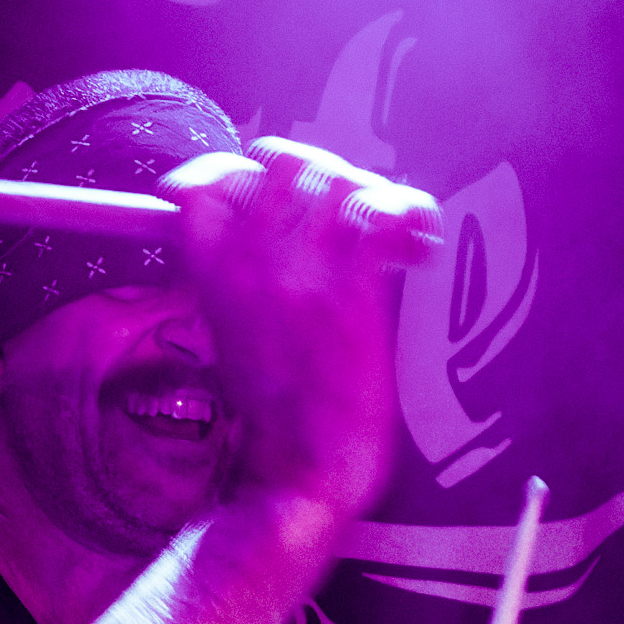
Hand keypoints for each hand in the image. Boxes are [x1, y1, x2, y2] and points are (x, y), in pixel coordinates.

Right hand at [161, 139, 441, 527]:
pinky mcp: (351, 290)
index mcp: (212, 274)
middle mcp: (251, 261)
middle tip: (344, 213)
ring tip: (385, 233)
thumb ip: (233, 279)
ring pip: (338, 176)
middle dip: (322, 174)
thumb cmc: (273, 412)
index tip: (266, 185)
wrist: (300, 464)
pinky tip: (415, 250)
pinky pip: (381, 213)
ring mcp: (301, 271)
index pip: (208, 182)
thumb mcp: (227, 338)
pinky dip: (408, 217)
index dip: (239, 170)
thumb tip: (251, 236)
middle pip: (285, 159)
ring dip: (369, 197)